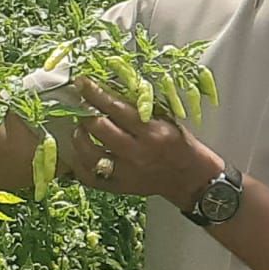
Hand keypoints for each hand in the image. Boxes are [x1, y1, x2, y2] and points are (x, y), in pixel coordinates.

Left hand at [68, 78, 223, 208]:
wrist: (190, 177)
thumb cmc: (179, 144)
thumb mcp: (166, 121)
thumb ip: (140, 109)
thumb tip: (110, 91)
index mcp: (152, 132)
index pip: (116, 109)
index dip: (95, 94)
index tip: (82, 82)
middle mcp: (137, 153)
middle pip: (100, 129)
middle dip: (85, 113)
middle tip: (82, 106)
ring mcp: (126, 172)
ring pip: (89, 154)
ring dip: (79, 137)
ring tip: (80, 128)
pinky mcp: (120, 187)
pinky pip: (89, 177)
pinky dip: (78, 164)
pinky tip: (79, 153)